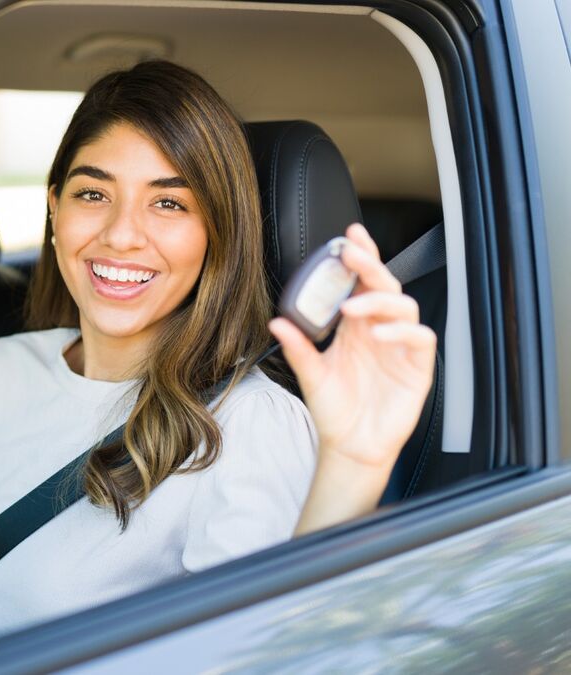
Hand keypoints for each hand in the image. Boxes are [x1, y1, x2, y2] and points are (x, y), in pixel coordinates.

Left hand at [269, 223, 437, 472]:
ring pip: (405, 305)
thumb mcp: (310, 375)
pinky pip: (420, 338)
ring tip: (353, 306)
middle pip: (384, 286)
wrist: (351, 446)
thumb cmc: (335, 409)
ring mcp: (400, 346)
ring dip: (379, 299)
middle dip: (370, 266)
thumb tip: (277, 322)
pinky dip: (402, 330)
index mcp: (355, 327)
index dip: (360, 258)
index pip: (360, 284)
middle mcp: (379, 330)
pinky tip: (380, 332)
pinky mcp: (417, 367)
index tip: (348, 236)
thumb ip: (298, 347)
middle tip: (352, 254)